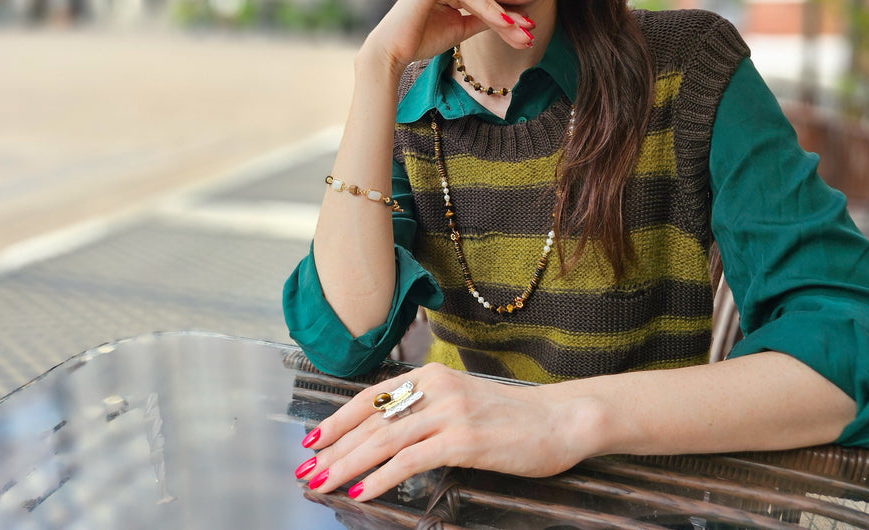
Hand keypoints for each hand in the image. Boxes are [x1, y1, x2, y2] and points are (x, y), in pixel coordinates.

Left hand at [293, 362, 598, 501]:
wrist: (561, 418)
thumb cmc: (512, 416)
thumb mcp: (461, 401)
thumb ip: (426, 409)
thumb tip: (385, 432)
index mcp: (430, 376)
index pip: (371, 398)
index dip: (337, 419)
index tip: (313, 439)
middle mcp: (435, 388)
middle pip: (371, 422)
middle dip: (334, 448)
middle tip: (308, 469)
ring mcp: (449, 413)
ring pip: (382, 440)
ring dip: (347, 465)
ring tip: (323, 482)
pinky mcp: (463, 440)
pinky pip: (409, 461)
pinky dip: (380, 477)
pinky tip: (362, 491)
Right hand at [361, 0, 534, 79]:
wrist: (393, 52)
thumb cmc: (420, 41)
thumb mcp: (459, 28)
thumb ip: (481, 20)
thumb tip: (510, 20)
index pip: (483, 1)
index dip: (507, 18)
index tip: (528, 34)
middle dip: (510, 20)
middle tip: (532, 34)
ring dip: (505, 18)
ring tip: (526, 33)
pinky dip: (490, 11)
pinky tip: (507, 23)